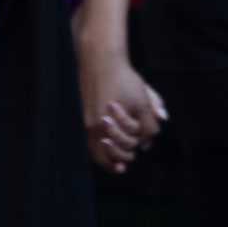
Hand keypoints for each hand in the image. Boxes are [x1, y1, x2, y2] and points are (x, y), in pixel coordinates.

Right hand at [77, 39, 166, 174]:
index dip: (120, 163)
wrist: (100, 58)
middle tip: (122, 163)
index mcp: (104, 125)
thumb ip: (149, 126)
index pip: (109, 156)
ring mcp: (81, 117)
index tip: (124, 168)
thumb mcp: (143, 102)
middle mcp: (89, 124)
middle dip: (112, 160)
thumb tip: (147, 145)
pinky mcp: (78, 111)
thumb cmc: (123, 79)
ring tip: (113, 153)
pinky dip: (96, 140)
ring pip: (89, 146)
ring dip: (103, 152)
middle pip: (97, 156)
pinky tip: (104, 137)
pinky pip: (85, 134)